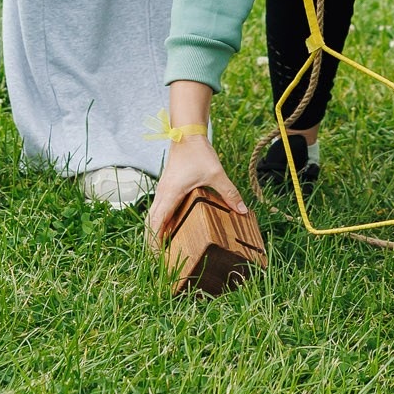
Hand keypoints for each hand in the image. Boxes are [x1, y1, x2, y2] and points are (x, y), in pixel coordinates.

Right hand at [145, 131, 247, 247]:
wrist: (187, 134)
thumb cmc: (198, 153)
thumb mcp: (216, 174)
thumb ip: (229, 193)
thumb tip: (242, 210)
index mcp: (170, 195)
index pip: (155, 223)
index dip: (155, 242)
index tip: (159, 257)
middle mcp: (162, 195)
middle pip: (150, 223)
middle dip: (153, 242)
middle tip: (161, 260)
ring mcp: (163, 192)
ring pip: (153, 216)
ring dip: (156, 232)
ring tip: (165, 249)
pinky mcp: (167, 189)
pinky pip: (159, 210)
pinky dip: (160, 222)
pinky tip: (171, 229)